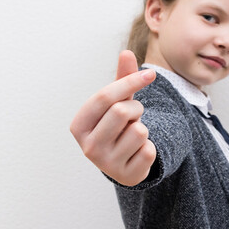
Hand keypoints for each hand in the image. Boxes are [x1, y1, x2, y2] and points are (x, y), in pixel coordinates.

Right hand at [70, 50, 156, 185]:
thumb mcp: (117, 102)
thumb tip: (127, 52)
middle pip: (121, 111)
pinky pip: (149, 150)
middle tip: (133, 116)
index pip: (104, 97)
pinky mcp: (126, 176)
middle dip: (136, 108)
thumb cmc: (117, 126)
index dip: (129, 82)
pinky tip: (138, 152)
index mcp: (79, 126)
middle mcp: (87, 147)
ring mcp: (106, 165)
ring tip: (133, 135)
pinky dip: (150, 147)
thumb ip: (122, 79)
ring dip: (143, 129)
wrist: (124, 163)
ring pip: (139, 131)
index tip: (150, 74)